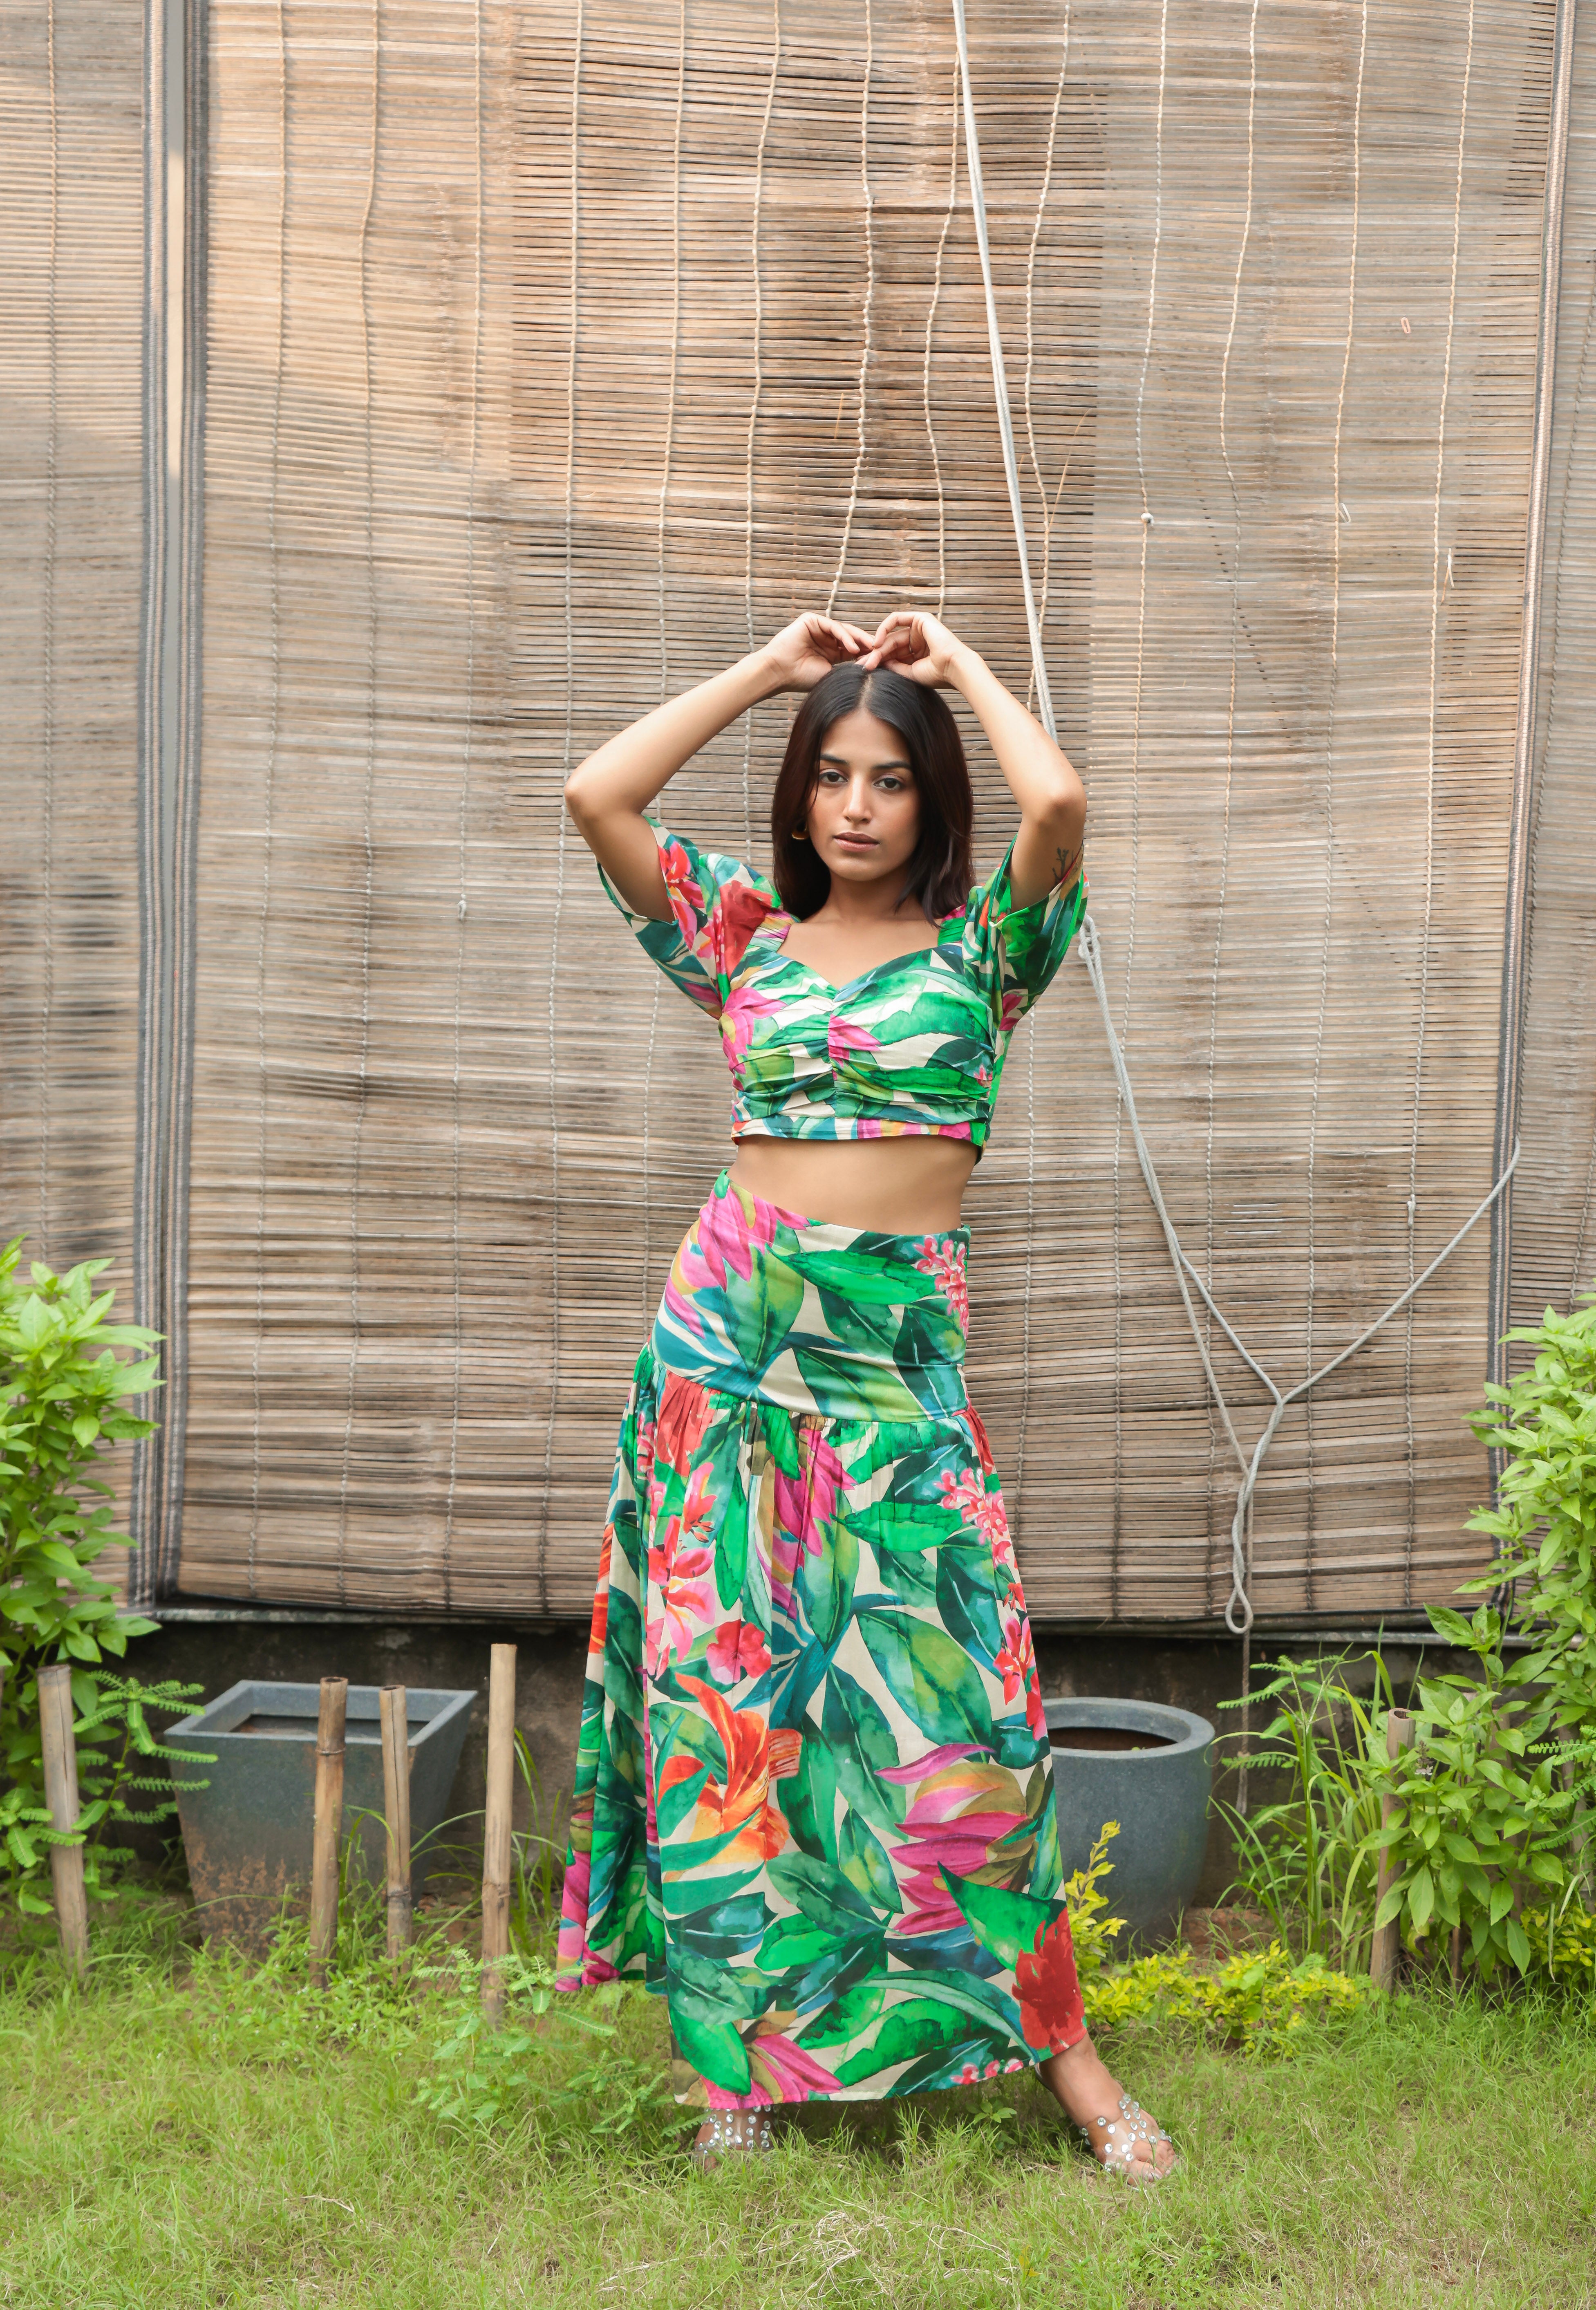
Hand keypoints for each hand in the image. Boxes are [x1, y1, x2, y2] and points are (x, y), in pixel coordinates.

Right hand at [760, 612, 875, 693]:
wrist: (779, 673)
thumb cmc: (801, 678)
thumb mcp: (831, 674)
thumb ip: (848, 668)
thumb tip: (870, 667)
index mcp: (831, 652)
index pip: (853, 649)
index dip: (867, 654)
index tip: (881, 662)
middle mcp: (826, 638)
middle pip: (851, 637)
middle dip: (867, 644)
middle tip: (882, 652)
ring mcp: (818, 628)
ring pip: (844, 630)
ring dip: (859, 640)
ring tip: (870, 650)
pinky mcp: (811, 621)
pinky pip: (833, 626)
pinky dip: (844, 636)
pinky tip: (853, 648)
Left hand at [858, 608, 971, 686]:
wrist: (953, 668)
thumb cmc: (936, 674)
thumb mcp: (908, 672)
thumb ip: (892, 666)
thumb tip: (874, 663)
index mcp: (918, 653)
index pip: (893, 654)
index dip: (879, 661)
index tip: (866, 670)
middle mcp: (918, 639)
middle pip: (890, 645)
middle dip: (876, 655)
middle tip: (863, 665)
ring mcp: (919, 628)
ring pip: (892, 635)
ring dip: (878, 647)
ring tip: (869, 658)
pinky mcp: (920, 618)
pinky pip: (897, 618)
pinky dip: (884, 628)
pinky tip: (876, 643)